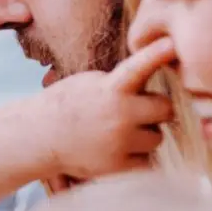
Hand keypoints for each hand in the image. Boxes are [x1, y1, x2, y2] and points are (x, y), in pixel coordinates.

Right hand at [39, 37, 177, 179]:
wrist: (40, 136)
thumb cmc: (69, 105)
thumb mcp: (92, 82)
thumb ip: (123, 81)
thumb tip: (156, 80)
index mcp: (111, 89)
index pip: (139, 67)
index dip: (157, 54)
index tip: (172, 43)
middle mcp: (119, 115)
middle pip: (165, 109)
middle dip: (156, 109)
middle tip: (140, 110)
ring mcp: (120, 142)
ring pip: (157, 137)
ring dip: (146, 134)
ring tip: (122, 132)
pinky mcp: (118, 167)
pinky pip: (147, 161)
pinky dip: (137, 157)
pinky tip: (119, 150)